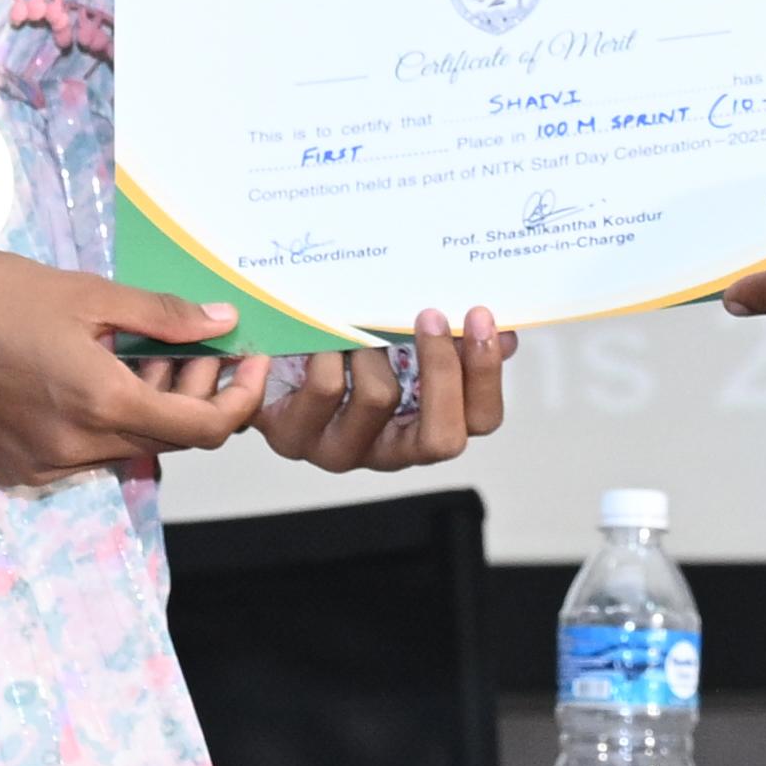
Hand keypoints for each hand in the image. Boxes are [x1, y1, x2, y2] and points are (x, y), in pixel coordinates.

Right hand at [0, 249, 265, 490]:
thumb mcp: (86, 293)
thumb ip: (161, 315)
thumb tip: (224, 322)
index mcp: (101, 403)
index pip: (203, 428)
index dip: (239, 399)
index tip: (250, 363)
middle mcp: (75, 449)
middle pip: (169, 439)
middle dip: (193, 394)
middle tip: (189, 343)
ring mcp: (42, 466)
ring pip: (126, 447)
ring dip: (147, 407)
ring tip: (132, 352)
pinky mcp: (14, 469)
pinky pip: (83, 454)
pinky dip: (103, 422)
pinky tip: (90, 376)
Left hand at [248, 310, 512, 474]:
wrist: (262, 365)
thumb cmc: (338, 354)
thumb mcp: (397, 346)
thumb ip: (450, 345)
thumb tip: (502, 334)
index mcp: (424, 428)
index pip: (480, 421)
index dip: (485, 374)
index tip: (478, 317)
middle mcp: (386, 451)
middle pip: (442, 439)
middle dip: (442, 371)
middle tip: (431, 315)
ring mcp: (339, 450)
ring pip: (380, 399)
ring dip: (372, 347)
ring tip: (355, 316)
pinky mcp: (293, 437)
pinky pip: (324, 388)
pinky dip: (327, 349)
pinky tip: (319, 328)